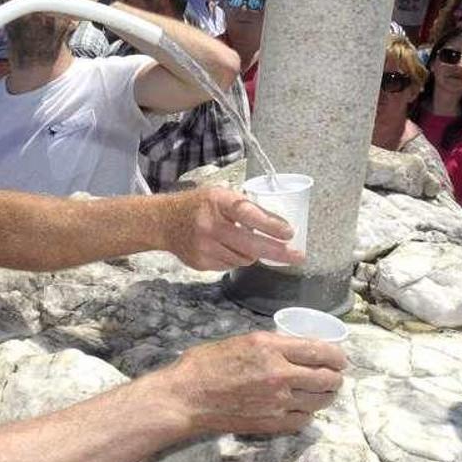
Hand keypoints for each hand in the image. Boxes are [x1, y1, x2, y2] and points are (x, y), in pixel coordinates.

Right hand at [154, 331, 345, 435]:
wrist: (186, 397)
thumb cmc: (206, 365)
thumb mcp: (242, 341)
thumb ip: (273, 345)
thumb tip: (297, 348)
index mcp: (271, 347)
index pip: (320, 351)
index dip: (337, 356)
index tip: (340, 358)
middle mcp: (279, 373)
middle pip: (327, 378)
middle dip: (336, 377)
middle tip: (334, 376)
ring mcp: (278, 401)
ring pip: (320, 400)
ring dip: (326, 396)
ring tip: (323, 392)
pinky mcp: (272, 422)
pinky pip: (304, 419)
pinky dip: (308, 413)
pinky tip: (302, 407)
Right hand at [163, 187, 301, 269]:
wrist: (164, 222)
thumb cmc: (199, 205)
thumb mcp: (221, 196)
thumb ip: (247, 208)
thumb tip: (281, 227)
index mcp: (217, 202)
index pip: (248, 214)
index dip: (271, 225)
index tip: (289, 233)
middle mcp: (209, 225)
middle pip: (250, 244)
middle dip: (277, 251)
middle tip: (297, 256)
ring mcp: (204, 246)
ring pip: (243, 258)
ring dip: (253, 253)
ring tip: (245, 242)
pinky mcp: (201, 262)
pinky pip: (230, 266)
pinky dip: (236, 259)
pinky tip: (226, 248)